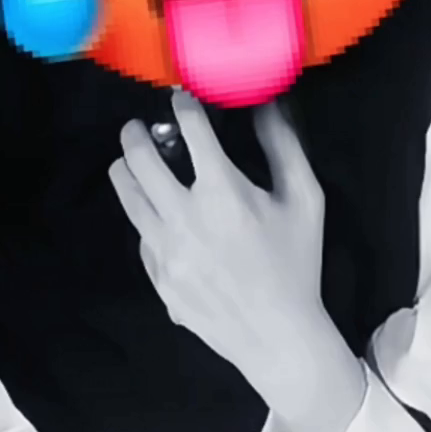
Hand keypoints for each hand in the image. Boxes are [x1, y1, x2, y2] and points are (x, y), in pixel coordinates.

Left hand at [108, 89, 365, 431]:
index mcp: (222, 192)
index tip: (178, 97)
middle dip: (135, 134)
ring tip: (128, 162)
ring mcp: (165, 249)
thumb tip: (267, 104)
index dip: (181, 105)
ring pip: (127, 197)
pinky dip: (145, 219)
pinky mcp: (157, 276)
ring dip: (125, 171)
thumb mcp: (305, 201)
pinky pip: (141, 237)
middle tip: (137, 128)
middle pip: (139, 159)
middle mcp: (183, 216)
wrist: (277, 334)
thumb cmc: (296, 264)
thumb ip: (284, 148)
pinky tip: (158, 218)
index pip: (191, 130)